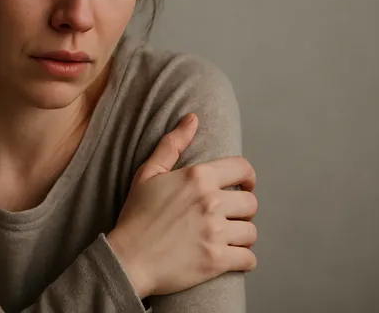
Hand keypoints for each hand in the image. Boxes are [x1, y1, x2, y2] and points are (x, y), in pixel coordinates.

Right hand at [107, 113, 257, 298]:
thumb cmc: (136, 216)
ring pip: (251, 232)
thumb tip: (192, 118)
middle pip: (251, 203)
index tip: (243, 187)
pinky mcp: (216, 260)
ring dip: (242, 236)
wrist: (127, 259)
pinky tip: (231, 258)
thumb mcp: (148, 174)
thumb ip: (172, 145)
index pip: (243, 168)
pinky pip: (249, 259)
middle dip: (243, 211)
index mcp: (197, 177)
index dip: (248, 178)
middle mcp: (210, 201)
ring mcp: (215, 232)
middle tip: (229, 218)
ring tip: (227, 238)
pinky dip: (243, 260)